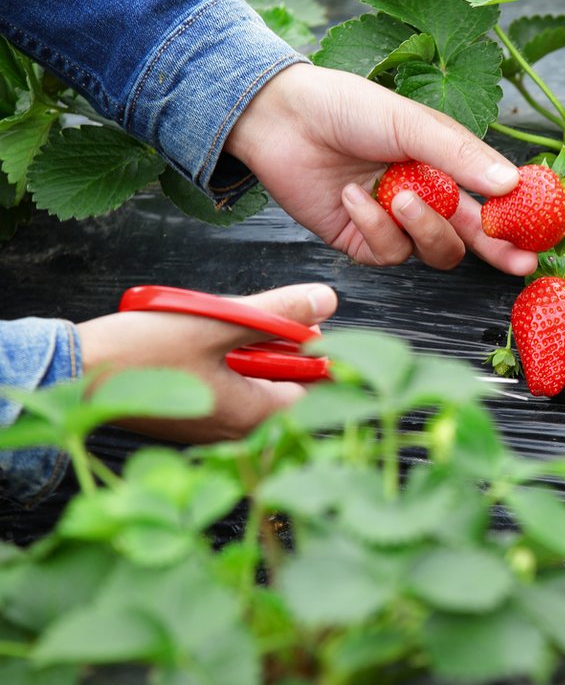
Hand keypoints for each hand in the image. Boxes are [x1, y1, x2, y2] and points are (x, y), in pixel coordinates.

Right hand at [76, 284, 337, 442]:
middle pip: (286, 383)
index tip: (299, 322)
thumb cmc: (140, 352)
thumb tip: (326, 299)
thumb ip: (277, 314)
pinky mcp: (191, 417)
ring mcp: (212, 427)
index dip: (315, 351)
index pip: (316, 387)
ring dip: (248, 349)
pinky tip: (199, 339)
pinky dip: (224, 359)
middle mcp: (237, 432)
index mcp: (253, 417)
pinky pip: (227, 385)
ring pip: (255, 381)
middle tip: (249, 317)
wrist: (72, 372)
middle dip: (278, 346)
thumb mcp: (217, 322)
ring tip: (216, 324)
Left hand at [224, 65, 538, 274]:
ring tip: (395, 196)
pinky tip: (352, 197)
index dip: (517, 218)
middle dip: (496, 250)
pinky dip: (373, 227)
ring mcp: (394, 222)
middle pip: (472, 236)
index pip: (491, 199)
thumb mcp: (411, 122)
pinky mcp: (362, 241)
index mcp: (445, 164)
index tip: (540, 232)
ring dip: (420, 227)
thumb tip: (509, 183)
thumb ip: (460, 155)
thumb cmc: (346, 107)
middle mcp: (426, 196)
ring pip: (433, 250)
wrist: (280, 118)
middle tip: (516, 262)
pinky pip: (387, 253)